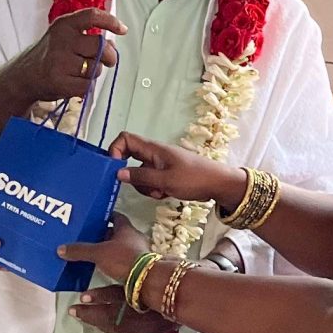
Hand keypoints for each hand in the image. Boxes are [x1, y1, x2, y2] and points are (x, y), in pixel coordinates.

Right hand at [4, 8, 124, 105]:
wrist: (23, 76)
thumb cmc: (49, 55)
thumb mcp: (64, 37)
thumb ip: (87, 36)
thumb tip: (112, 44)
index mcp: (64, 25)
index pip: (92, 16)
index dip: (110, 22)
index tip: (122, 29)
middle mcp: (61, 40)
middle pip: (100, 46)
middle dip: (109, 56)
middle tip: (108, 60)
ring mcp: (59, 61)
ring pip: (95, 68)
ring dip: (93, 73)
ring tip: (79, 72)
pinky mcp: (59, 81)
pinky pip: (87, 85)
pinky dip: (85, 87)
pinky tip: (73, 82)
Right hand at [61, 215, 160, 332]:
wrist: (145, 280)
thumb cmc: (124, 259)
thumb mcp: (98, 253)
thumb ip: (80, 251)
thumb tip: (61, 249)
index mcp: (126, 228)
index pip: (116, 216)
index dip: (105, 216)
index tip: (94, 217)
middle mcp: (134, 238)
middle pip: (116, 233)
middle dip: (103, 234)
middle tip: (88, 236)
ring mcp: (138, 252)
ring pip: (119, 247)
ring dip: (108, 249)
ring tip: (92, 252)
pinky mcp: (137, 266)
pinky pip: (122, 260)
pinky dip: (112, 261)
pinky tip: (103, 266)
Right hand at [113, 132, 247, 209]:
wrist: (218, 184)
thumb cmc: (194, 178)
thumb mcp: (165, 180)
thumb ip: (141, 177)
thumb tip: (117, 173)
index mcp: (153, 149)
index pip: (126, 139)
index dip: (115, 150)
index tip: (114, 169)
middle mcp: (154, 154)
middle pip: (130, 160)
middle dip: (134, 177)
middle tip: (145, 187)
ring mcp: (160, 165)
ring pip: (141, 174)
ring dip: (146, 186)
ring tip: (161, 192)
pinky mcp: (166, 175)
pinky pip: (151, 181)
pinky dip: (155, 189)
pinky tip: (166, 193)